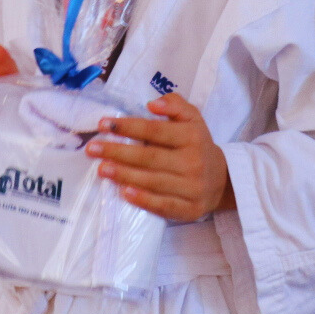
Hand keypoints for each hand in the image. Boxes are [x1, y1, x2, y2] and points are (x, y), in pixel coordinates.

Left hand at [87, 93, 232, 221]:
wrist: (221, 180)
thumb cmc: (197, 146)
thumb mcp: (193, 119)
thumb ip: (175, 105)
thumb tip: (153, 104)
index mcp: (192, 137)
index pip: (155, 130)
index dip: (129, 126)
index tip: (104, 124)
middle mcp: (194, 162)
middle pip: (150, 157)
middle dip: (118, 152)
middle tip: (93, 149)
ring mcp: (193, 187)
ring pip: (154, 181)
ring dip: (124, 175)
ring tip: (102, 169)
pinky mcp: (190, 209)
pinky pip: (164, 205)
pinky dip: (143, 200)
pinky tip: (124, 192)